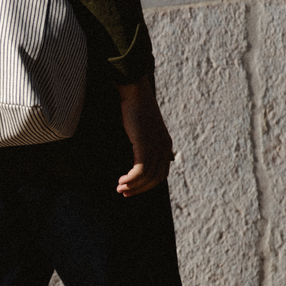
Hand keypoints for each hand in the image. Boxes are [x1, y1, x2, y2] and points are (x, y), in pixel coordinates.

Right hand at [116, 75, 172, 196]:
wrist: (134, 93)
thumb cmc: (135, 108)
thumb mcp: (143, 129)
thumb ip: (144, 142)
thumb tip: (137, 155)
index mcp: (166, 145)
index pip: (161, 174)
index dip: (147, 185)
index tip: (132, 188)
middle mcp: (165, 148)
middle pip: (156, 178)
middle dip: (140, 189)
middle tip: (124, 193)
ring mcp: (157, 147)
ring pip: (146, 177)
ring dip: (132, 186)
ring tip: (119, 188)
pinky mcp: (146, 145)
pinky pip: (140, 170)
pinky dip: (131, 179)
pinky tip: (121, 181)